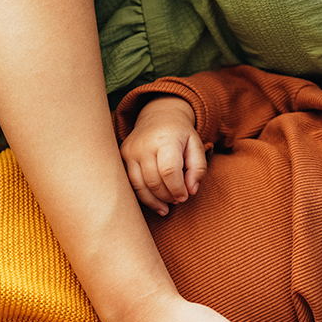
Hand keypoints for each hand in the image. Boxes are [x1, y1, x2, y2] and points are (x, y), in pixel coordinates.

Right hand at [120, 96, 207, 214]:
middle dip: (167, 196)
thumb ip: (198, 168)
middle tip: (178, 200)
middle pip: (154, 181)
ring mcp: (130, 151)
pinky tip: (156, 203)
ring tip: (167, 207)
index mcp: (165, 139)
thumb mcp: (196, 145)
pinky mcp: (123, 157)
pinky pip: (131, 184)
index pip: (169, 171)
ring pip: (139, 186)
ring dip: (155, 201)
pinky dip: (144, 197)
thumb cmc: (180, 134)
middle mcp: (144, 145)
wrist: (158, 115)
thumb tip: (191, 190)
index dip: (177, 188)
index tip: (185, 197)